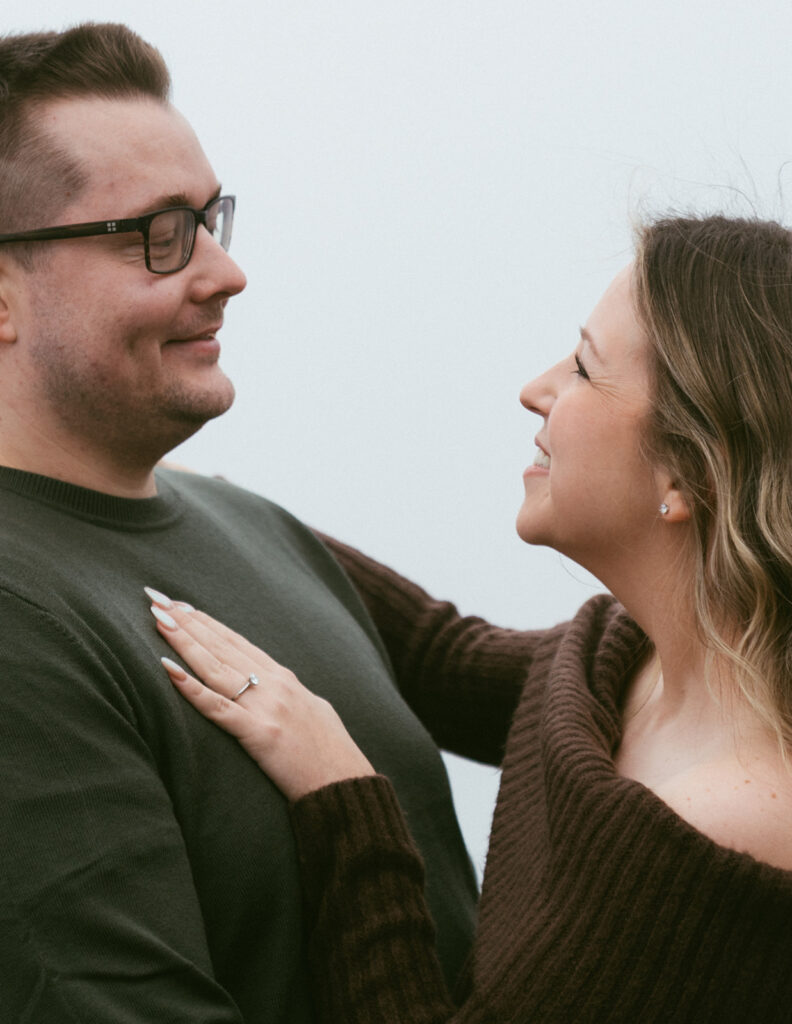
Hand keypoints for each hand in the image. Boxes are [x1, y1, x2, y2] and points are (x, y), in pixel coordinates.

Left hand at [146, 590, 374, 799]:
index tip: (181, 605)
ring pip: (215, 667)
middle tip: (157, 599)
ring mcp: (266, 706)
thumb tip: (268, 686)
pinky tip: (168, 670)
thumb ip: (286, 694)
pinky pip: (217, 708)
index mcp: (284, 678)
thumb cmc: (330, 753)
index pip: (237, 641)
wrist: (346, 784)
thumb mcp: (310, 710)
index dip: (207, 622)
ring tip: (158, 620)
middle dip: (187, 621)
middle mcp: (274, 684)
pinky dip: (190, 688)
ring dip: (183, 641)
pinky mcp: (259, 733)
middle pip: (222, 646)